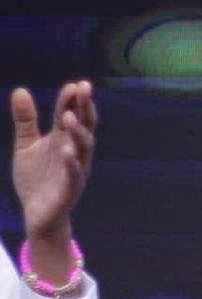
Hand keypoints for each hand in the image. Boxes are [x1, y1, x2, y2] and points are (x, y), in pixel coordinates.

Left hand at [12, 81, 96, 241]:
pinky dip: (73, 163)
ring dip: (78, 132)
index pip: (70, 114)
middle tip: (83, 88)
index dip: (71, 100)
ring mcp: (74, 170)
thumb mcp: (26, 144)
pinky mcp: (69, 189)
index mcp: (63, 140)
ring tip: (69, 117)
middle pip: (84, 126)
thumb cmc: (36, 178)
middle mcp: (74, 151)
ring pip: (84, 148)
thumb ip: (26, 120)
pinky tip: (67, 151)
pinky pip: (74, 175)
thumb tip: (20, 90)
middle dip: (84, 108)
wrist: (37, 213)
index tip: (74, 84)